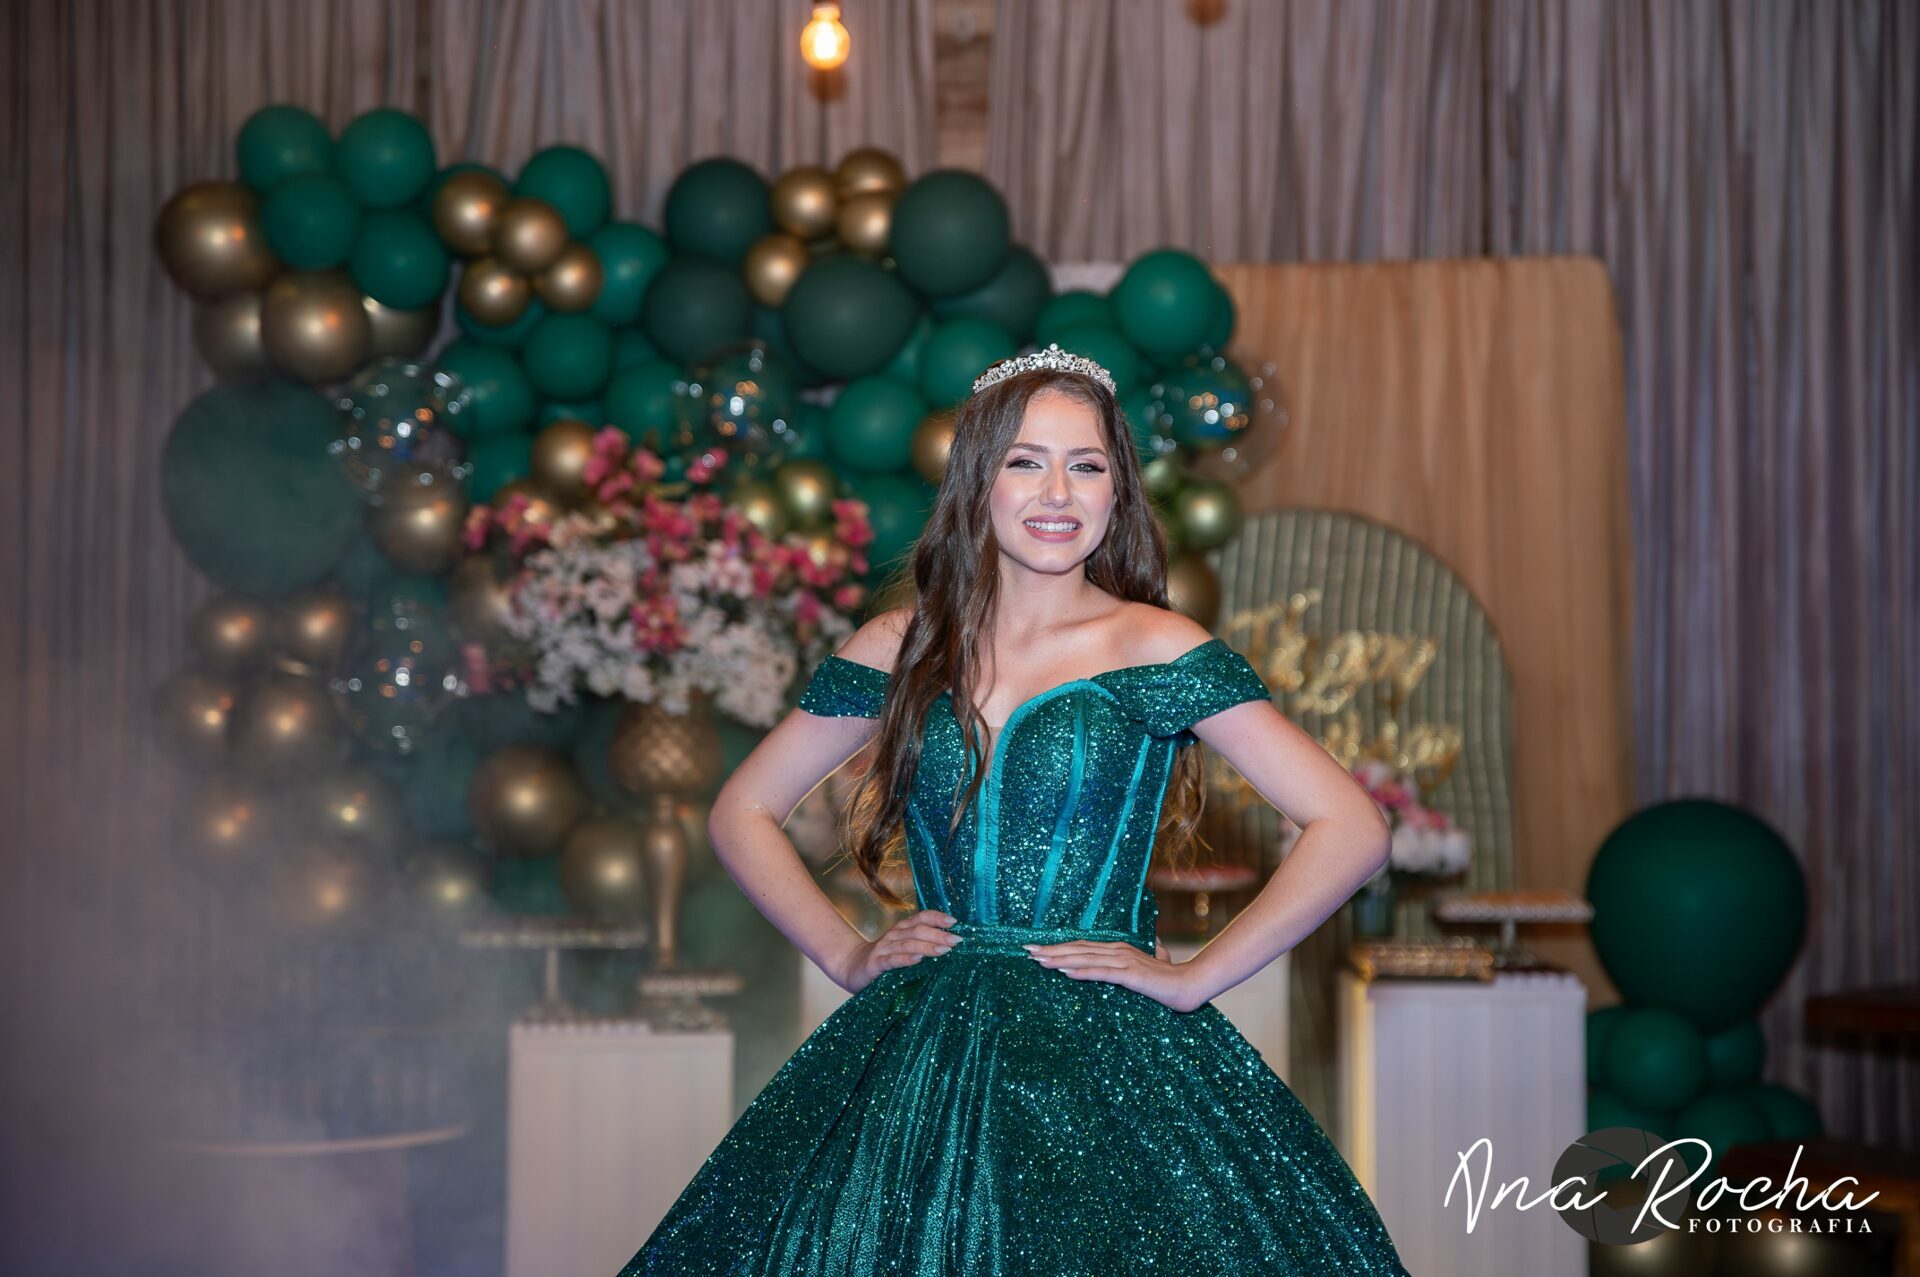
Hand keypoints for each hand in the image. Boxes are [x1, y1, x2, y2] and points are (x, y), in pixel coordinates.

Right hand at [836, 909, 961, 993]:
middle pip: (918, 930)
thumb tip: (949, 943)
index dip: (937, 917)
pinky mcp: (875, 964)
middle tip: (957, 940)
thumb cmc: (884, 959)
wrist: (850, 968)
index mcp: (901, 930)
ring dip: (927, 946)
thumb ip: (920, 944)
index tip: (954, 921)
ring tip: (944, 949)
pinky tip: (918, 959)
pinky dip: (906, 959)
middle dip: (939, 934)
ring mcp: (884, 949)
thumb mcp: (902, 948)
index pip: (921, 917)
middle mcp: (893, 936)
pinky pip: (892, 960)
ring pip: (908, 944)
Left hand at [1023, 937, 1205, 1012]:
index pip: (1081, 946)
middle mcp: (1117, 951)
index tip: (1037, 948)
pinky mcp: (1130, 976)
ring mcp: (1123, 962)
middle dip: (1050, 950)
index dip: (1058, 947)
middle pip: (1077, 949)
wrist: (1189, 986)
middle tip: (1026, 950)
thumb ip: (1136, 964)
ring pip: (1084, 959)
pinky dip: (1081, 972)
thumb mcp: (1146, 969)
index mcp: (1118, 950)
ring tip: (1038, 960)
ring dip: (1059, 959)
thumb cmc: (1167, 980)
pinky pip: (1101, 973)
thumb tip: (1136, 956)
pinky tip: (1064, 972)